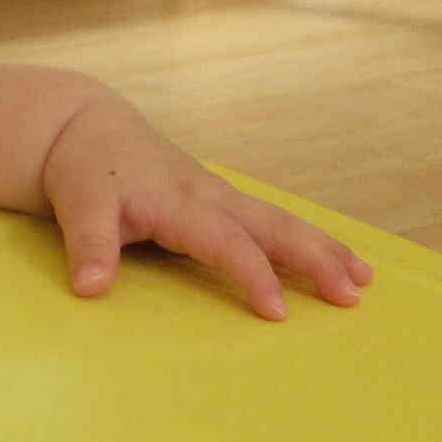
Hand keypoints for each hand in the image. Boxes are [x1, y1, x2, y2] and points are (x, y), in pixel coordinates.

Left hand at [38, 95, 373, 317]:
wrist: (89, 129)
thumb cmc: (84, 169)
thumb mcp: (77, 204)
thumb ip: (88, 245)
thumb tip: (90, 289)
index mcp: (180, 201)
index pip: (226, 242)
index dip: (253, 274)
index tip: (277, 312)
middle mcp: (211, 195)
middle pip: (274, 226)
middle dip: (316, 258)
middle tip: (352, 294)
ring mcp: (221, 196)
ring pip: (281, 221)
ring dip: (323, 248)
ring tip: (364, 280)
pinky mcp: (222, 200)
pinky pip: (272, 221)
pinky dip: (306, 240)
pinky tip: (333, 261)